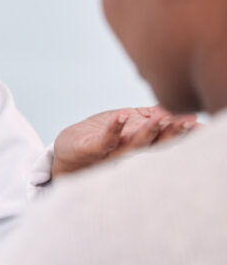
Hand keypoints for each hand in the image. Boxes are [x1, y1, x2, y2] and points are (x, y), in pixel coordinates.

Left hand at [51, 106, 196, 178]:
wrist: (65, 156)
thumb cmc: (97, 139)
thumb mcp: (124, 126)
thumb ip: (145, 118)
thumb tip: (170, 107)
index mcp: (139, 144)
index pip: (165, 138)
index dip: (182, 131)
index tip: (199, 122)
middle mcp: (129, 152)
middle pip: (155, 144)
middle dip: (174, 134)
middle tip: (190, 122)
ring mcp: (111, 152)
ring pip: (134, 145)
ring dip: (149, 132)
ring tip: (162, 119)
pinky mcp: (91, 149)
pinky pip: (104, 140)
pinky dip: (113, 129)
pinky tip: (121, 116)